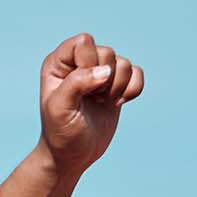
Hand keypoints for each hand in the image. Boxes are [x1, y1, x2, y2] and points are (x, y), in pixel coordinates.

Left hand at [37, 32, 144, 174]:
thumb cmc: (61, 132)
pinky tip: (116, 103)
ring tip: (101, 102)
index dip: (89, 63)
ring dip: (118, 87)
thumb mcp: (60, 109)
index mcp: (59, 62)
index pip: (84, 42)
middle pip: (107, 52)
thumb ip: (77, 84)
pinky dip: (133, 90)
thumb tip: (105, 71)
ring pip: (124, 63)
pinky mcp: (117, 84)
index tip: (82, 88)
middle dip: (105, 79)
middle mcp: (79, 63)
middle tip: (91, 99)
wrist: (74, 154)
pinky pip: (137, 73)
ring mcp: (100, 73)